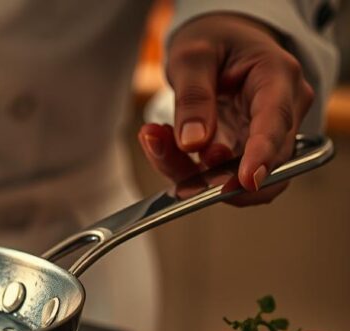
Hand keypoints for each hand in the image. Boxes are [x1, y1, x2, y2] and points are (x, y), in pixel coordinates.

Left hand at [139, 14, 313, 204]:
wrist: (220, 43)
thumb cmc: (214, 42)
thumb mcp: (193, 55)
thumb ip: (193, 96)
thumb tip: (193, 142)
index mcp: (279, 77)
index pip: (276, 122)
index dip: (262, 154)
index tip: (245, 179)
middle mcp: (284, 112)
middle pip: (262, 161)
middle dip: (215, 171)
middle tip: (165, 151)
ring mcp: (267, 137)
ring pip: (238, 178)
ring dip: (191, 172)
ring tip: (155, 138)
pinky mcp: (244, 153)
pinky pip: (217, 174)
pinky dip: (183, 166)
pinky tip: (159, 141)